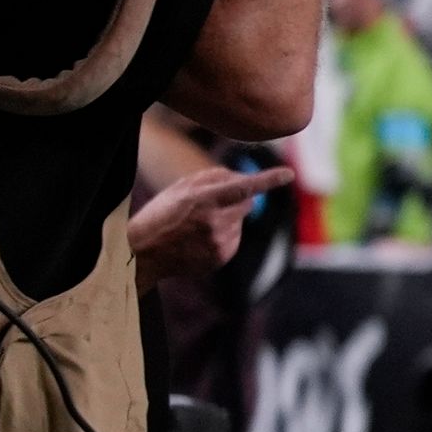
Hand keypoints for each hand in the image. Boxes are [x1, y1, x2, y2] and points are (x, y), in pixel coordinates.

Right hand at [127, 161, 291, 288]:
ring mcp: (220, 243)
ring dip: (227, 219)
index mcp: (203, 200)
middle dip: (238, 199)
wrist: (143, 253)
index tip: (288, 174)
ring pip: (240, 222)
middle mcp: (215, 222)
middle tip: (212, 203)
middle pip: (247, 203)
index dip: (267, 180)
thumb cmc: (161, 214)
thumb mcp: (180, 188)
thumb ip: (213, 178)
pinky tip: (199, 239)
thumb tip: (243, 177)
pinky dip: (224, 236)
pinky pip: (234, 240)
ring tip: (197, 226)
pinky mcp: (222, 257)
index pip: (243, 187)